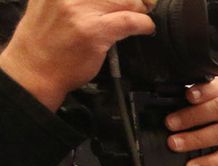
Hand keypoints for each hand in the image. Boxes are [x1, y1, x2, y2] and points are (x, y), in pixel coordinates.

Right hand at [0, 0, 154, 111]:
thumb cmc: (44, 37)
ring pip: (126, 0)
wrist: (33, 67)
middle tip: (143, 3)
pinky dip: (144, 23)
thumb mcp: (51, 1)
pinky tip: (145, 27)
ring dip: (139, 8)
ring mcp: (80, 9)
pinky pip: (130, 20)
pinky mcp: (94, 30)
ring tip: (140, 14)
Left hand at [165, 81, 217, 165]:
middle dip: (191, 114)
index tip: (187, 95)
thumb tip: (154, 116)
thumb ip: (184, 116)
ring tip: (174, 145)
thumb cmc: (213, 142)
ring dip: (195, 138)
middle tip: (169, 124)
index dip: (205, 89)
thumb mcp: (200, 125)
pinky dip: (209, 162)